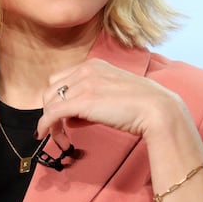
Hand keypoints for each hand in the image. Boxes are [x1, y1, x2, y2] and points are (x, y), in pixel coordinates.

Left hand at [35, 58, 185, 141]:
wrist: (157, 109)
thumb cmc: (142, 105)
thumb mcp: (113, 93)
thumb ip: (93, 99)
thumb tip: (73, 117)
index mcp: (94, 65)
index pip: (62, 78)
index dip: (59, 98)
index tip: (64, 115)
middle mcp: (86, 70)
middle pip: (51, 89)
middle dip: (52, 108)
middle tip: (60, 127)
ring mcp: (83, 85)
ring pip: (49, 102)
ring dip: (50, 121)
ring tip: (59, 136)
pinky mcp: (82, 102)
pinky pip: (52, 113)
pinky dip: (45, 125)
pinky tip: (44, 135)